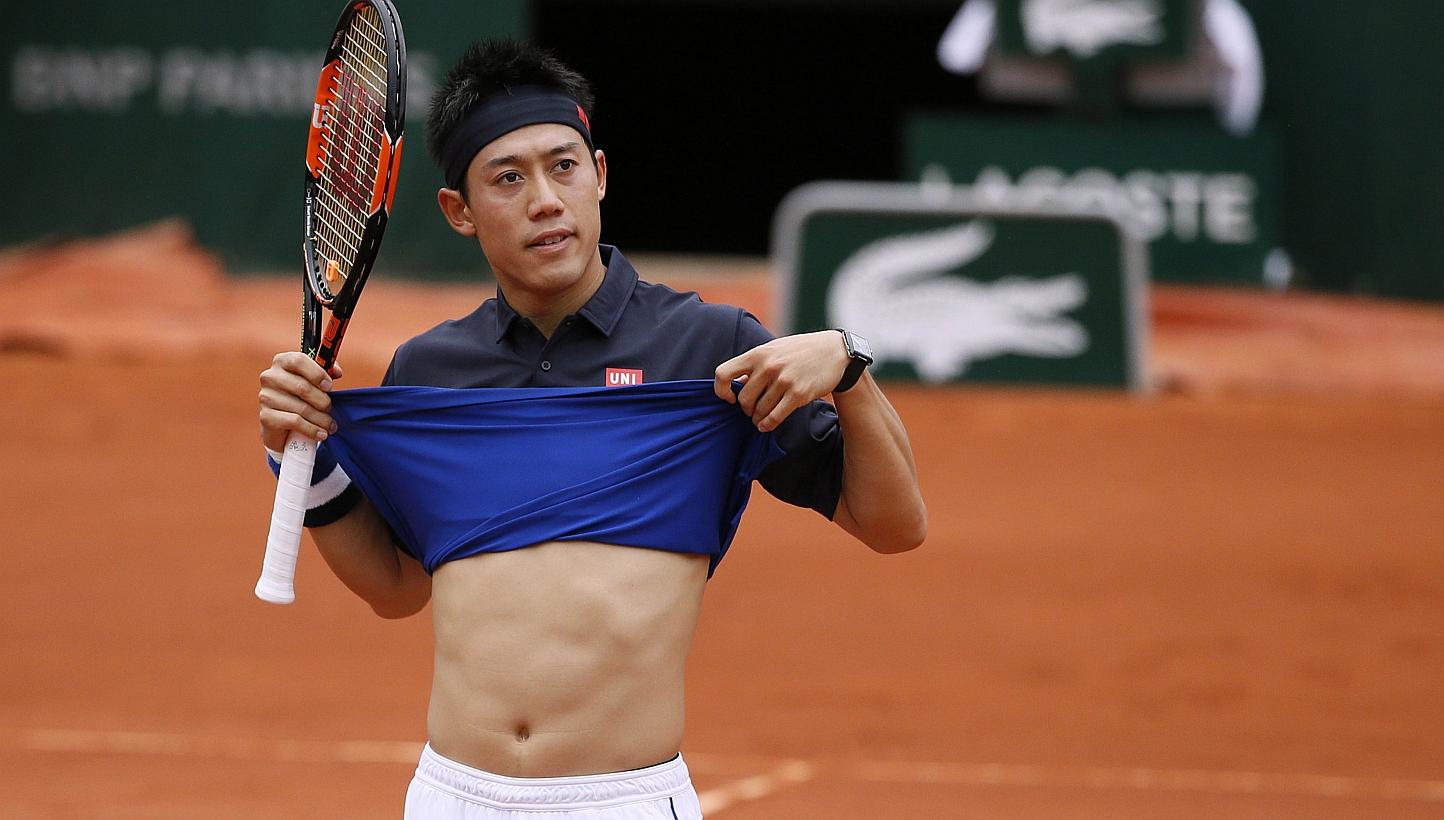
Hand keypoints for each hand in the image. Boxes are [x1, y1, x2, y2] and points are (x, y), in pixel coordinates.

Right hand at [258, 352, 342, 450]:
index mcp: (282, 362)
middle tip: (330, 409)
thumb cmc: (302, 396)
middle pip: (302, 387)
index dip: (317, 373)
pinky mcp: (266, 416)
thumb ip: (326, 372)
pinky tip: (322, 434)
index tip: (329, 386)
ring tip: (330, 425)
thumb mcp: (314, 381)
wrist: (283, 424)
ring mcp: (266, 397)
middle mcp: (270, 377)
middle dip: (322, 401)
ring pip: (301, 408)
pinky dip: (312, 429)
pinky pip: (295, 422)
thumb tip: (337, 372)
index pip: (298, 360)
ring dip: (321, 419)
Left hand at [713, 331, 848, 430]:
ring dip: (758, 418)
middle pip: (743, 399)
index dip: (721, 390)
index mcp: (758, 354)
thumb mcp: (774, 350)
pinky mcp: (798, 393)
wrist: (834, 350)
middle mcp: (768, 366)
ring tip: (760, 419)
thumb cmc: (800, 351)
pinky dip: (768, 425)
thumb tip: (735, 385)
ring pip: (759, 410)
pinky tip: (766, 425)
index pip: (723, 373)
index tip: (729, 398)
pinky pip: (775, 417)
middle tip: (752, 410)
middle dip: (746, 409)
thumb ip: (754, 365)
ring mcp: (784, 380)